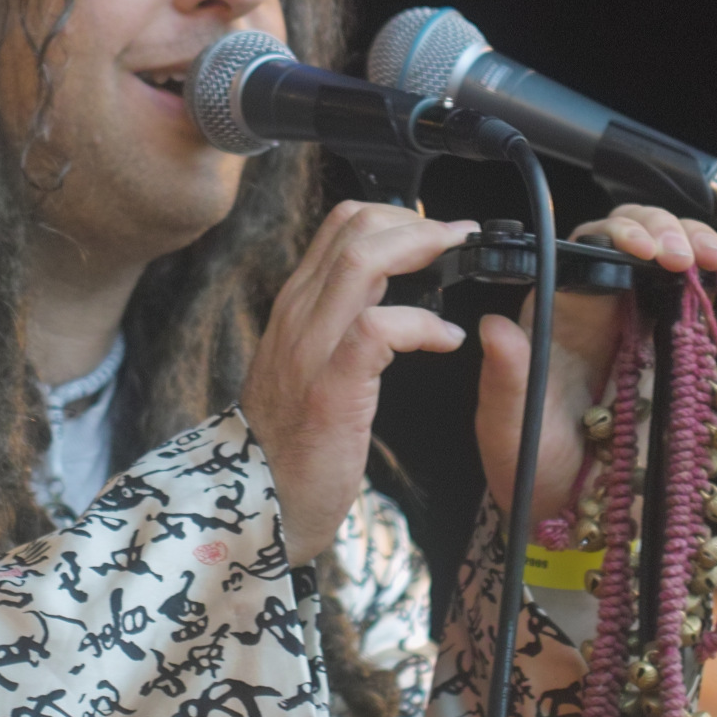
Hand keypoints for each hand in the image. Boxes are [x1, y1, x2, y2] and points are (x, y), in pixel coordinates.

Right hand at [241, 203, 477, 567]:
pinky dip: (422, 324)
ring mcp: (311, 349)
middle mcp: (299, 315)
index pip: (340, 226)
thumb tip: (381, 289)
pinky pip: (378, 329)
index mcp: (297, 306)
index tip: (436, 230)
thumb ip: (334, 321)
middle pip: (355, 229)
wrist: (257, 501)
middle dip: (418, 223)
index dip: (397, 214)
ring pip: (362, 262)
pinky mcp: (330, 388)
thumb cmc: (292, 438)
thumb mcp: (306, 362)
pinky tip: (446, 338)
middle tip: (459, 239)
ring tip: (458, 262)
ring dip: (421, 251)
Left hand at [473, 204, 716, 521]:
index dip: (621, 233)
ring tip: (712, 263)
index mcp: (559, 311)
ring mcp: (641, 333)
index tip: (644, 249)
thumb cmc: (528, 462)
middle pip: (639, 241)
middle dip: (667, 230)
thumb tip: (493, 328)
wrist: (560, 511)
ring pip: (673, 268)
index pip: (591, 247)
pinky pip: (699, 314)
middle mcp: (601, 312)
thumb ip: (502, 378)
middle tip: (686, 256)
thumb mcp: (506, 425)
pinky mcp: (671, 359)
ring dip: (697, 249)